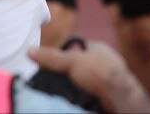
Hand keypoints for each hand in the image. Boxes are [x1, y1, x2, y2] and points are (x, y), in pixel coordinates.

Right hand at [29, 41, 149, 113]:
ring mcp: (104, 78)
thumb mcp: (72, 61)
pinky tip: (73, 100)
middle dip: (66, 75)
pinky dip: (80, 97)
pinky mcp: (104, 94)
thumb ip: (52, 57)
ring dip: (72, 88)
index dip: (63, 54)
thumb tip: (30, 51)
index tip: (51, 64)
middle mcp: (102, 62)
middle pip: (78, 67)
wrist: (120, 97)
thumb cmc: (100, 72)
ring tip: (60, 93)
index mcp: (98, 48)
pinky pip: (87, 94)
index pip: (76, 48)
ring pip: (81, 82)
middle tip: (53, 81)